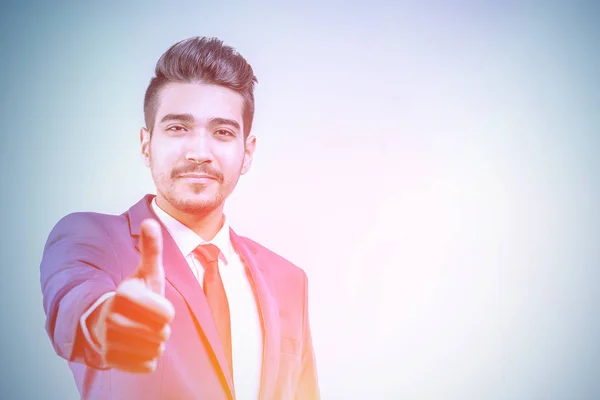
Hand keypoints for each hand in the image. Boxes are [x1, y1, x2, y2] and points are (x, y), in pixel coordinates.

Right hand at [88, 219, 174, 372]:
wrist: (106, 321)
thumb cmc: (134, 295)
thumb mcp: (146, 272)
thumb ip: (151, 249)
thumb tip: (151, 222)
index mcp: (124, 295)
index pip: (166, 314)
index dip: (166, 311)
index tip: (155, 305)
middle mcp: (111, 319)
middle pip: (162, 333)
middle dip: (160, 327)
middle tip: (147, 319)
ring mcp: (109, 341)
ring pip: (156, 349)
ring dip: (154, 342)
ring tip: (141, 331)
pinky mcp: (110, 361)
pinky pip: (147, 365)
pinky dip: (147, 358)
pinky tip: (136, 346)